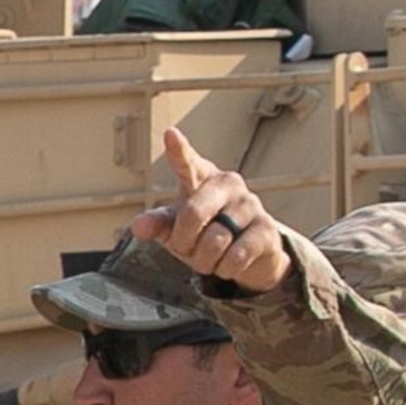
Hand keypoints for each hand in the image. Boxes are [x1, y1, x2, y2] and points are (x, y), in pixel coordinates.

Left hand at [131, 127, 292, 293]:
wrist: (248, 255)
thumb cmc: (204, 232)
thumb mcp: (175, 229)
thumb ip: (157, 225)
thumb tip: (138, 227)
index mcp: (201, 178)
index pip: (187, 163)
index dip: (179, 151)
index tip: (170, 135)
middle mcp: (228, 184)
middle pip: (193, 213)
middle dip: (183, 242)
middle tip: (185, 250)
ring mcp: (250, 204)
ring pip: (214, 241)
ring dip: (204, 260)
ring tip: (209, 258)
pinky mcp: (267, 229)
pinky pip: (235, 256)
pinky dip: (225, 268)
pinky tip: (228, 264)